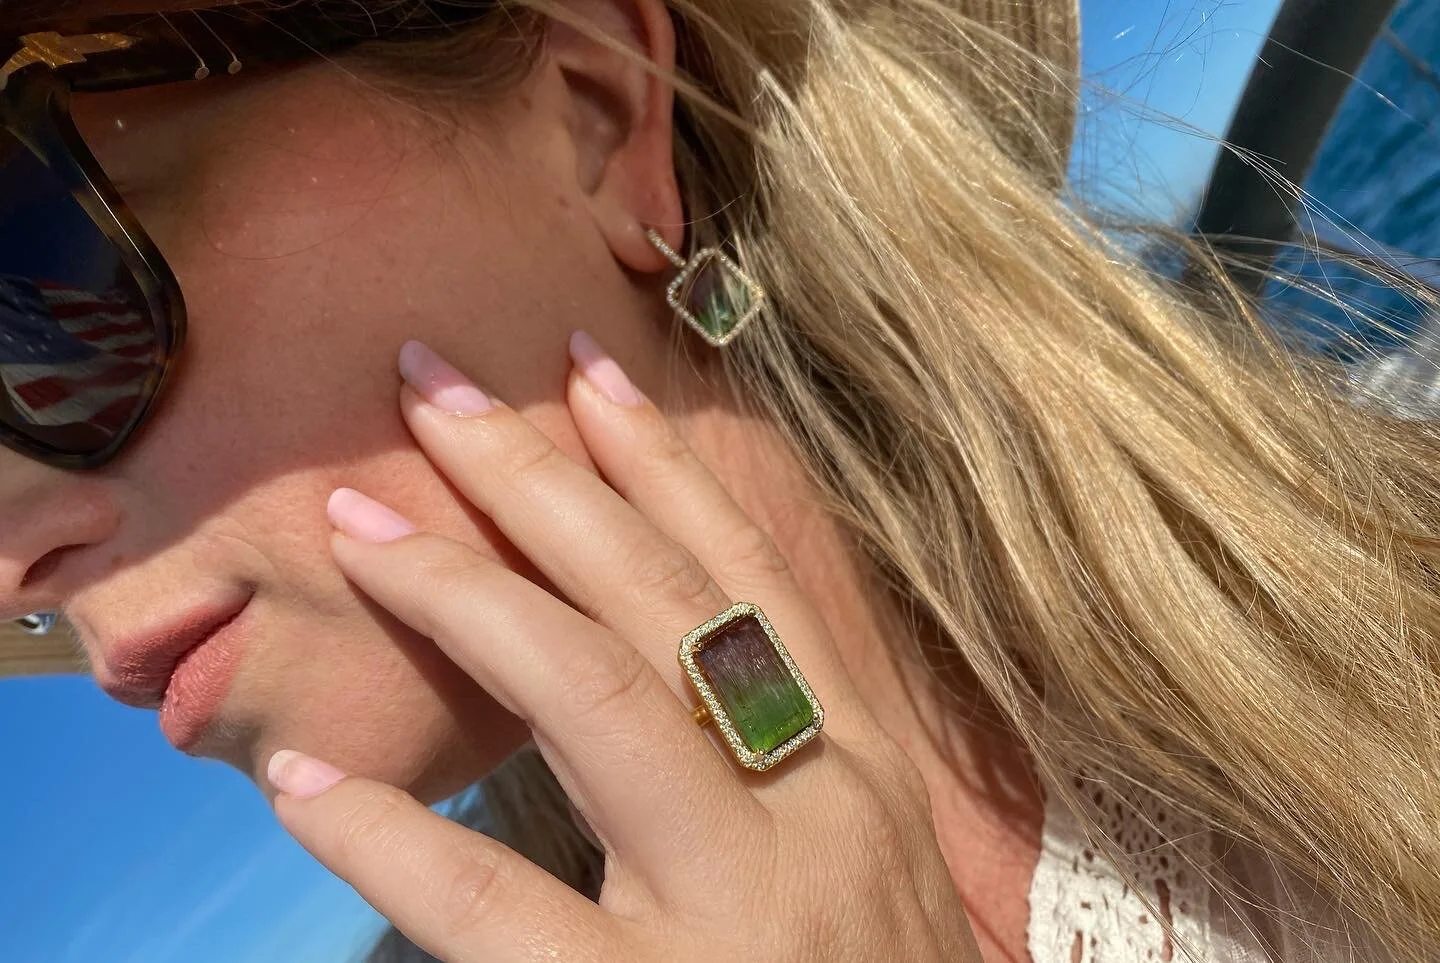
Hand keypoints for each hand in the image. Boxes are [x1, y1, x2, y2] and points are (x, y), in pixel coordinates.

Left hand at [265, 332, 982, 961]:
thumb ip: (781, 744)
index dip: (664, 462)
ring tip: (358, 527)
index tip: (581, 367)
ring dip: (467, 597)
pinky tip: (308, 789)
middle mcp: (820, 802)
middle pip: (664, 601)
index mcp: (863, 759)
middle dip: (542, 477)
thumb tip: (663, 640)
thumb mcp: (860, 844)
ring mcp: (745, 905)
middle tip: (430, 384)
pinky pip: (506, 911)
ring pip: (601, 701)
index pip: (753, 575)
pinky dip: (398, 842)